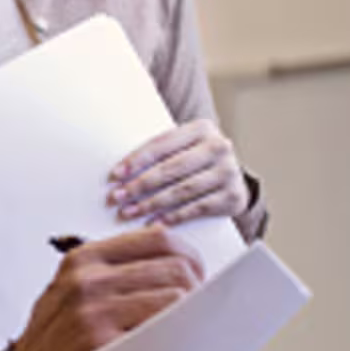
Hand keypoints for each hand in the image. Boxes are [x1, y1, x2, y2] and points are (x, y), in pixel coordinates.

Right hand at [11, 227, 202, 350]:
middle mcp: (88, 280)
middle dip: (197, 290)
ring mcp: (94, 312)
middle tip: (195, 313)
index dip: (190, 257)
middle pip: (177, 267)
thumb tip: (169, 251)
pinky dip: (177, 339)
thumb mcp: (70, 290)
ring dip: (190, 317)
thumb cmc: (55, 340)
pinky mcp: (103, 344)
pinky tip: (168, 348)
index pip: (159, 238)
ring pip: (177, 297)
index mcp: (83, 259)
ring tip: (180, 332)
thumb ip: (111, 269)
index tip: (194, 278)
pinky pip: (165, 331)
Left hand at [108, 119, 247, 225]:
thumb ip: (159, 152)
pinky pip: (198, 208)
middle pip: (171, 168)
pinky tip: (155, 222)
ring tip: (130, 211)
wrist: (231, 177)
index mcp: (202, 128)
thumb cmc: (195, 159)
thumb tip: (120, 172)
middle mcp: (219, 147)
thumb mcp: (182, 146)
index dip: (136, 160)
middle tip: (117, 197)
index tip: (115, 174)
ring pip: (183, 190)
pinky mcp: (234, 196)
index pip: (162, 144)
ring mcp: (229, 172)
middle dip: (140, 185)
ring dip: (152, 203)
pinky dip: (174, 216)